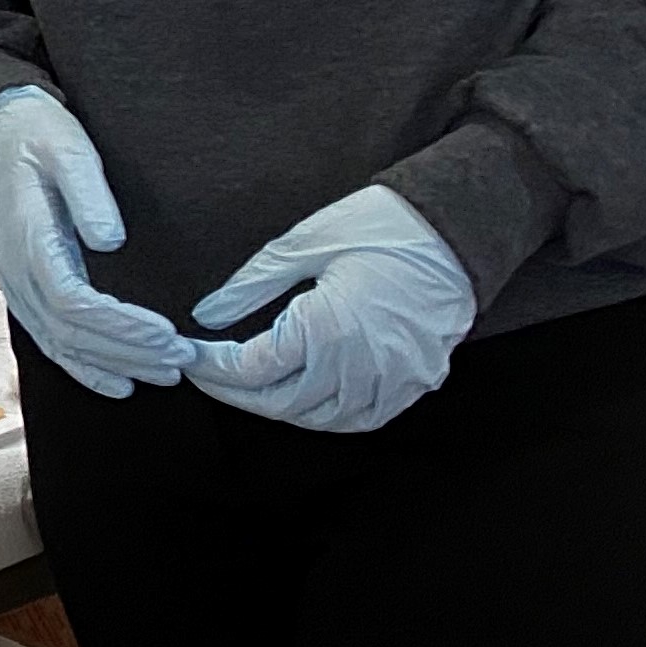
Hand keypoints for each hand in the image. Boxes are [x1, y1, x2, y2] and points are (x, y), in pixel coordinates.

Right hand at [0, 86, 192, 398]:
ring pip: (60, 343)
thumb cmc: (37, 133)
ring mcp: (15, 282)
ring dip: (113, 364)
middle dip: (127, 352)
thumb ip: (87, 190)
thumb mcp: (66, 145)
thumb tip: (110, 240)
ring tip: (164, 372)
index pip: (71, 300)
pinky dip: (85, 368)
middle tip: (181, 358)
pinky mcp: (23, 287)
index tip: (166, 333)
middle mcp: (14, 269)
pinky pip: (49, 339)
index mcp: (27, 235)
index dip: (119, 325)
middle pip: (69, 332)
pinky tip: (119, 382)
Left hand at [184, 184, 476, 433]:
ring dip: (281, 407)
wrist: (456, 230)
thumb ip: (251, 285)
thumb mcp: (303, 244)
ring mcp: (393, 382)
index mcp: (327, 329)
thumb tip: (206, 314)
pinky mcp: (416, 384)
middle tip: (208, 375)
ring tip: (250, 385)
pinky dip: (327, 415)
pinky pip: (363, 418)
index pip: (254, 369)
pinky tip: (307, 396)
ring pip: (322, 420)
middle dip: (238, 394)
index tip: (189, 358)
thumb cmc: (378, 227)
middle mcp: (360, 367)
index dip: (215, 368)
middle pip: (282, 403)